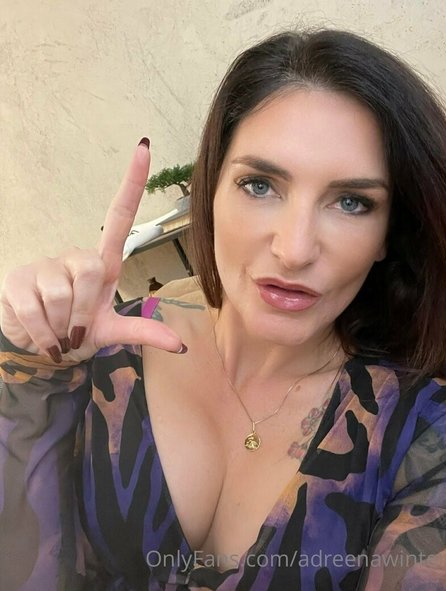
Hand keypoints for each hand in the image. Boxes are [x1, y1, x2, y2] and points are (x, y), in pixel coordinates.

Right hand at [0, 138, 182, 362]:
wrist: (41, 346)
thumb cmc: (79, 330)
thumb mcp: (112, 331)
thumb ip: (143, 332)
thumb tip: (181, 346)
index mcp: (103, 264)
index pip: (119, 216)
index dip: (132, 184)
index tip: (144, 148)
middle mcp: (75, 257)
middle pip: (92, 271)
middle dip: (85, 310)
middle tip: (77, 326)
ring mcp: (44, 265)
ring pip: (62, 293)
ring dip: (63, 324)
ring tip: (60, 330)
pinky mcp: (18, 279)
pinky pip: (36, 308)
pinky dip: (43, 333)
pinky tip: (45, 336)